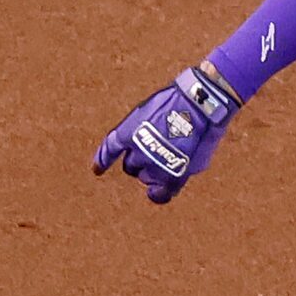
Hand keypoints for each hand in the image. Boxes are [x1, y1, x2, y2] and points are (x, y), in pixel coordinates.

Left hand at [92, 63, 241, 203]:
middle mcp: (138, 151)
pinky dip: (158, 193)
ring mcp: (155, 165)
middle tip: (157, 151)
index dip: (103, 160)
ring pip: (146, 178)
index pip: (111, 148)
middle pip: (131, 167)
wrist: (198, 105)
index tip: (97, 170)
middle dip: (140, 163)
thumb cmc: (178, 101)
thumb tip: (149, 148)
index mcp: (128, 132)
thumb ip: (144, 129)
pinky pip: (160, 194)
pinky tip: (157, 192)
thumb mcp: (150, 110)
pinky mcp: (173, 176)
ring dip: (154, 173)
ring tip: (169, 159)